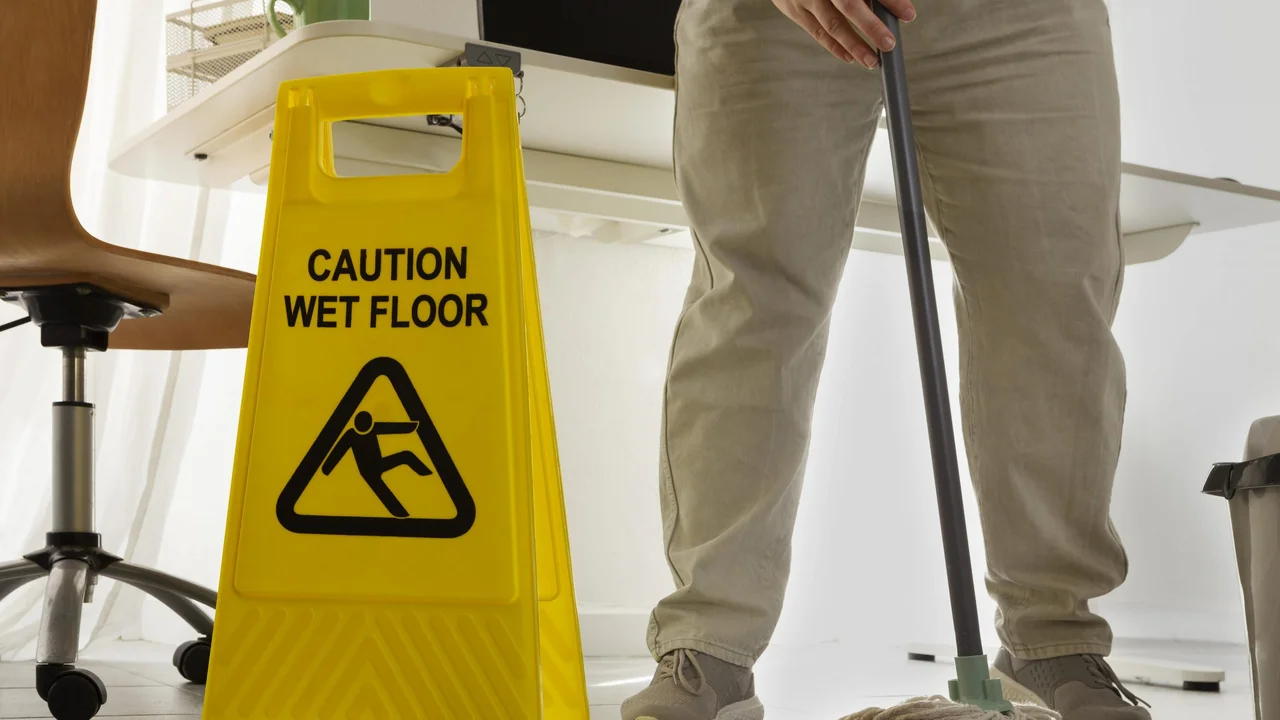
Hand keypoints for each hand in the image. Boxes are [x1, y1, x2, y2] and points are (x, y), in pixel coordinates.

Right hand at [771, 0, 915, 68]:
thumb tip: (896, 8)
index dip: (891, 2)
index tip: (908, 14)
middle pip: (849, 6)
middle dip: (871, 27)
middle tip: (888, 44)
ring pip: (833, 25)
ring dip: (853, 45)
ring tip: (871, 60)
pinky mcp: (795, 10)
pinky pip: (817, 32)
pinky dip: (835, 47)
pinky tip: (850, 57)